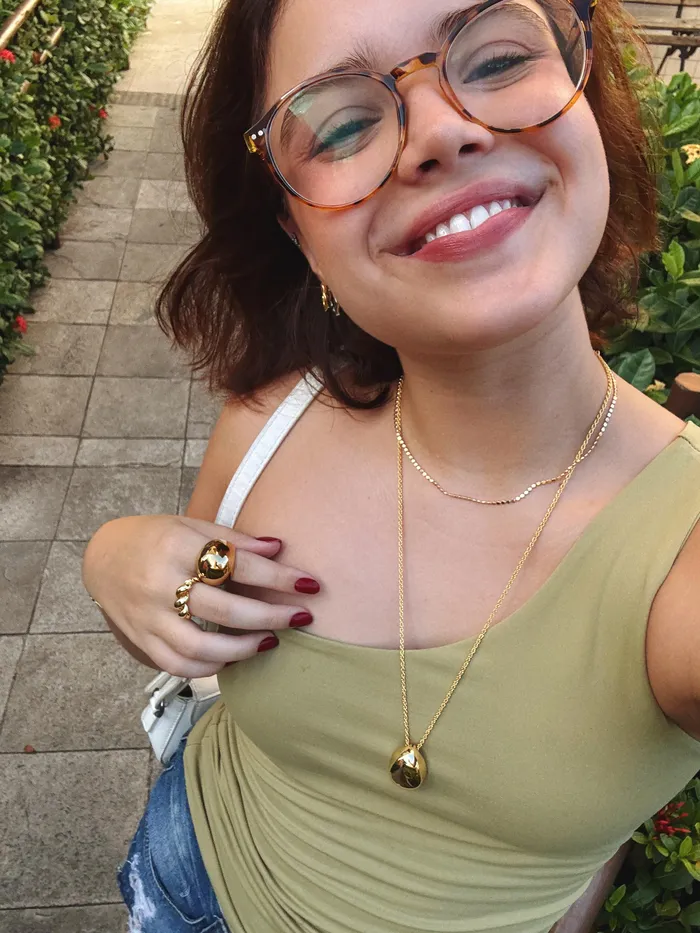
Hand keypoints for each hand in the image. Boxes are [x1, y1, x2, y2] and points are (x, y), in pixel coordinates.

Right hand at [82, 515, 319, 676]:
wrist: (102, 557)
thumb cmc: (156, 537)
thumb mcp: (192, 525)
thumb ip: (234, 540)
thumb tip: (279, 548)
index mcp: (177, 545)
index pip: (237, 564)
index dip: (278, 576)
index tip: (310, 584)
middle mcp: (161, 582)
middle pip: (225, 610)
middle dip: (270, 616)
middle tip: (301, 618)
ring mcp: (149, 615)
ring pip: (201, 647)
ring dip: (243, 649)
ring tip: (271, 641)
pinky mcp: (142, 639)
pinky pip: (178, 664)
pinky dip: (210, 667)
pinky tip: (233, 658)